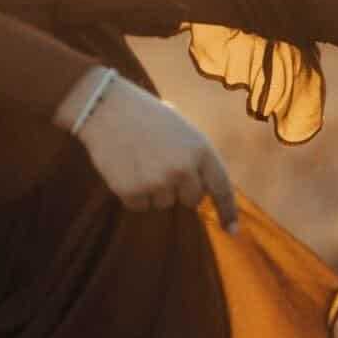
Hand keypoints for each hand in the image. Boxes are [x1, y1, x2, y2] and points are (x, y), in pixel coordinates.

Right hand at [67, 72, 240, 231]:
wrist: (106, 107)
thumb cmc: (146, 115)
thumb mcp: (182, 129)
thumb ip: (195, 157)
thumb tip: (201, 189)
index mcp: (200, 149)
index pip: (221, 187)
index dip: (228, 211)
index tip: (232, 230)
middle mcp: (183, 169)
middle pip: (191, 200)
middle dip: (179, 190)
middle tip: (161, 166)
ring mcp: (157, 182)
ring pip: (163, 204)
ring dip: (153, 190)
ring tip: (139, 161)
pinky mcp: (132, 191)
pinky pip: (139, 206)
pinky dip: (132, 193)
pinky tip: (125, 169)